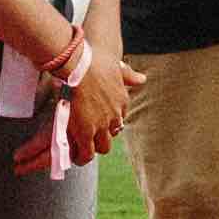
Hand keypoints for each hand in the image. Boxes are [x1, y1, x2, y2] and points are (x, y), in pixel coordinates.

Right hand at [65, 38, 140, 157]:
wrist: (79, 66)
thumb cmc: (93, 61)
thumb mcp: (116, 67)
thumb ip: (129, 75)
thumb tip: (143, 79)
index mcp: (122, 100)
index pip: (120, 117)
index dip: (110, 120)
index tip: (101, 120)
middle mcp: (115, 116)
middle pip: (114, 134)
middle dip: (103, 135)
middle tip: (91, 134)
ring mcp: (101, 126)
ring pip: (103, 147)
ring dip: (94, 148)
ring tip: (83, 149)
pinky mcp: (86, 133)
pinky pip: (87, 153)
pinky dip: (82, 157)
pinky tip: (76, 157)